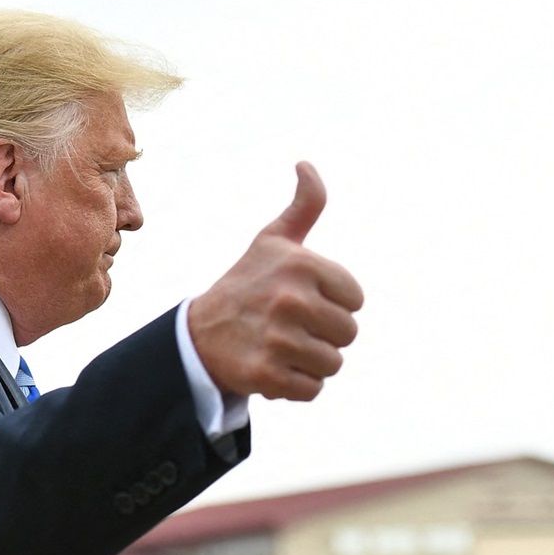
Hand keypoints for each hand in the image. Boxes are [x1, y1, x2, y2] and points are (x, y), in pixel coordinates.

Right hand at [188, 162, 363, 399]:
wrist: (197, 335)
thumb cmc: (246, 284)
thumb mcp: (272, 242)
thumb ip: (303, 206)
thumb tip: (305, 164)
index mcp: (301, 264)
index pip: (355, 300)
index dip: (332, 303)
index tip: (301, 299)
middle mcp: (289, 299)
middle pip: (348, 334)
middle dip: (323, 335)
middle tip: (289, 327)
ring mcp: (277, 339)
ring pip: (332, 364)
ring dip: (310, 362)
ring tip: (281, 347)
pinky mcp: (266, 375)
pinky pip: (312, 390)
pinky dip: (296, 386)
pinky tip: (272, 368)